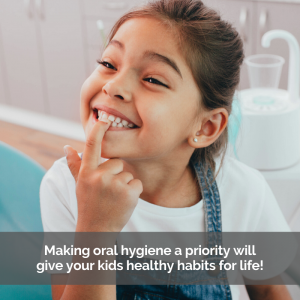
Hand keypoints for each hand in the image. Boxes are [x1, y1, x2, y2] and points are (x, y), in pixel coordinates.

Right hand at [64, 115, 142, 231]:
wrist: (97, 230)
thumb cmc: (88, 204)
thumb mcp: (79, 185)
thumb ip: (74, 165)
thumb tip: (67, 147)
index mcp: (86, 173)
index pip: (91, 146)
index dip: (98, 130)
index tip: (103, 118)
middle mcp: (99, 177)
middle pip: (117, 162)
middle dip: (116, 174)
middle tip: (108, 191)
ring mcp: (114, 185)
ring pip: (128, 174)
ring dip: (124, 185)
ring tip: (114, 198)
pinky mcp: (129, 193)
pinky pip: (137, 183)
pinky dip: (133, 192)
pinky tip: (124, 202)